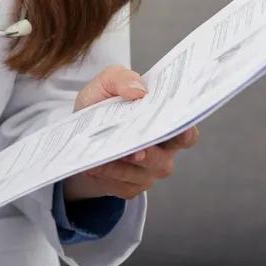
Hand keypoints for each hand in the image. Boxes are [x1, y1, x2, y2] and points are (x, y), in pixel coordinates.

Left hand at [63, 65, 199, 201]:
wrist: (78, 135)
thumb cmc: (99, 105)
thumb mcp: (105, 85)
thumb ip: (121, 78)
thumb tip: (138, 89)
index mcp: (162, 123)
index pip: (186, 132)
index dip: (185, 131)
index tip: (177, 126)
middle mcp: (162, 151)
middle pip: (163, 159)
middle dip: (150, 155)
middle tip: (136, 151)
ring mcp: (147, 172)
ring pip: (140, 172)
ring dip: (121, 164)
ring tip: (103, 154)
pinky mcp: (130, 187)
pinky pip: (122, 183)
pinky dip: (107, 173)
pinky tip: (94, 165)